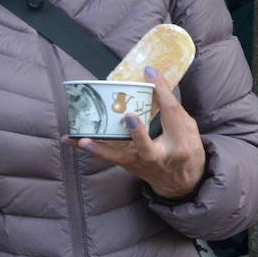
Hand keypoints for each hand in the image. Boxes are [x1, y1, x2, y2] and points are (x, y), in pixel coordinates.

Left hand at [69, 66, 205, 199]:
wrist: (181, 184)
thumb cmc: (186, 150)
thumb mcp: (188, 128)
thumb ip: (171, 107)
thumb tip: (151, 77)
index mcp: (181, 143)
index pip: (171, 114)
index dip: (161, 91)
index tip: (149, 71)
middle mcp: (159, 157)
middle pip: (147, 145)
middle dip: (138, 132)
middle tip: (129, 117)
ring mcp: (140, 163)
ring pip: (119, 156)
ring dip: (100, 148)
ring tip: (83, 139)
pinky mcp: (127, 165)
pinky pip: (107, 157)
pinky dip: (88, 148)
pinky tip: (69, 139)